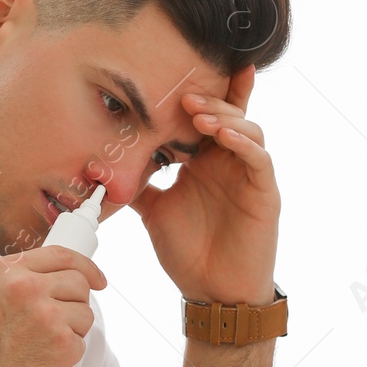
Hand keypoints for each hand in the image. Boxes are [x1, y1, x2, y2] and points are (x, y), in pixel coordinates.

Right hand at [0, 245, 106, 366]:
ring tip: (39, 346)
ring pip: (84, 314)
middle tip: (57, 322)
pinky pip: (80, 342)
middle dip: (74, 303)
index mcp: (6, 273)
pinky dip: (66, 355)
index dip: (84, 266)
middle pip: (78, 283)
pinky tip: (40, 362)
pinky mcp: (63, 345)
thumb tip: (45, 279)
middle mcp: (28, 289)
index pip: (60, 255)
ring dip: (70, 330)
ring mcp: (48, 315)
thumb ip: (13, 283)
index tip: (94, 276)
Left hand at [126, 63, 278, 304]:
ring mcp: (249, 175)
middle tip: (183, 96)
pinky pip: (260, 159)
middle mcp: (229, 162)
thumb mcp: (154, 211)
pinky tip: (225, 137)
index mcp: (205, 162)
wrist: (212, 293)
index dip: (199, 94)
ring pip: (247, 129)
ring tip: (198, 115)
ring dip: (224, 118)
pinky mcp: (265, 193)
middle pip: (228, 114)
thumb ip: (137, 185)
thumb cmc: (189, 253)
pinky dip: (245, 143)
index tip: (177, 73)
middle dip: (207, 100)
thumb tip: (102, 166)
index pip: (205, 118)